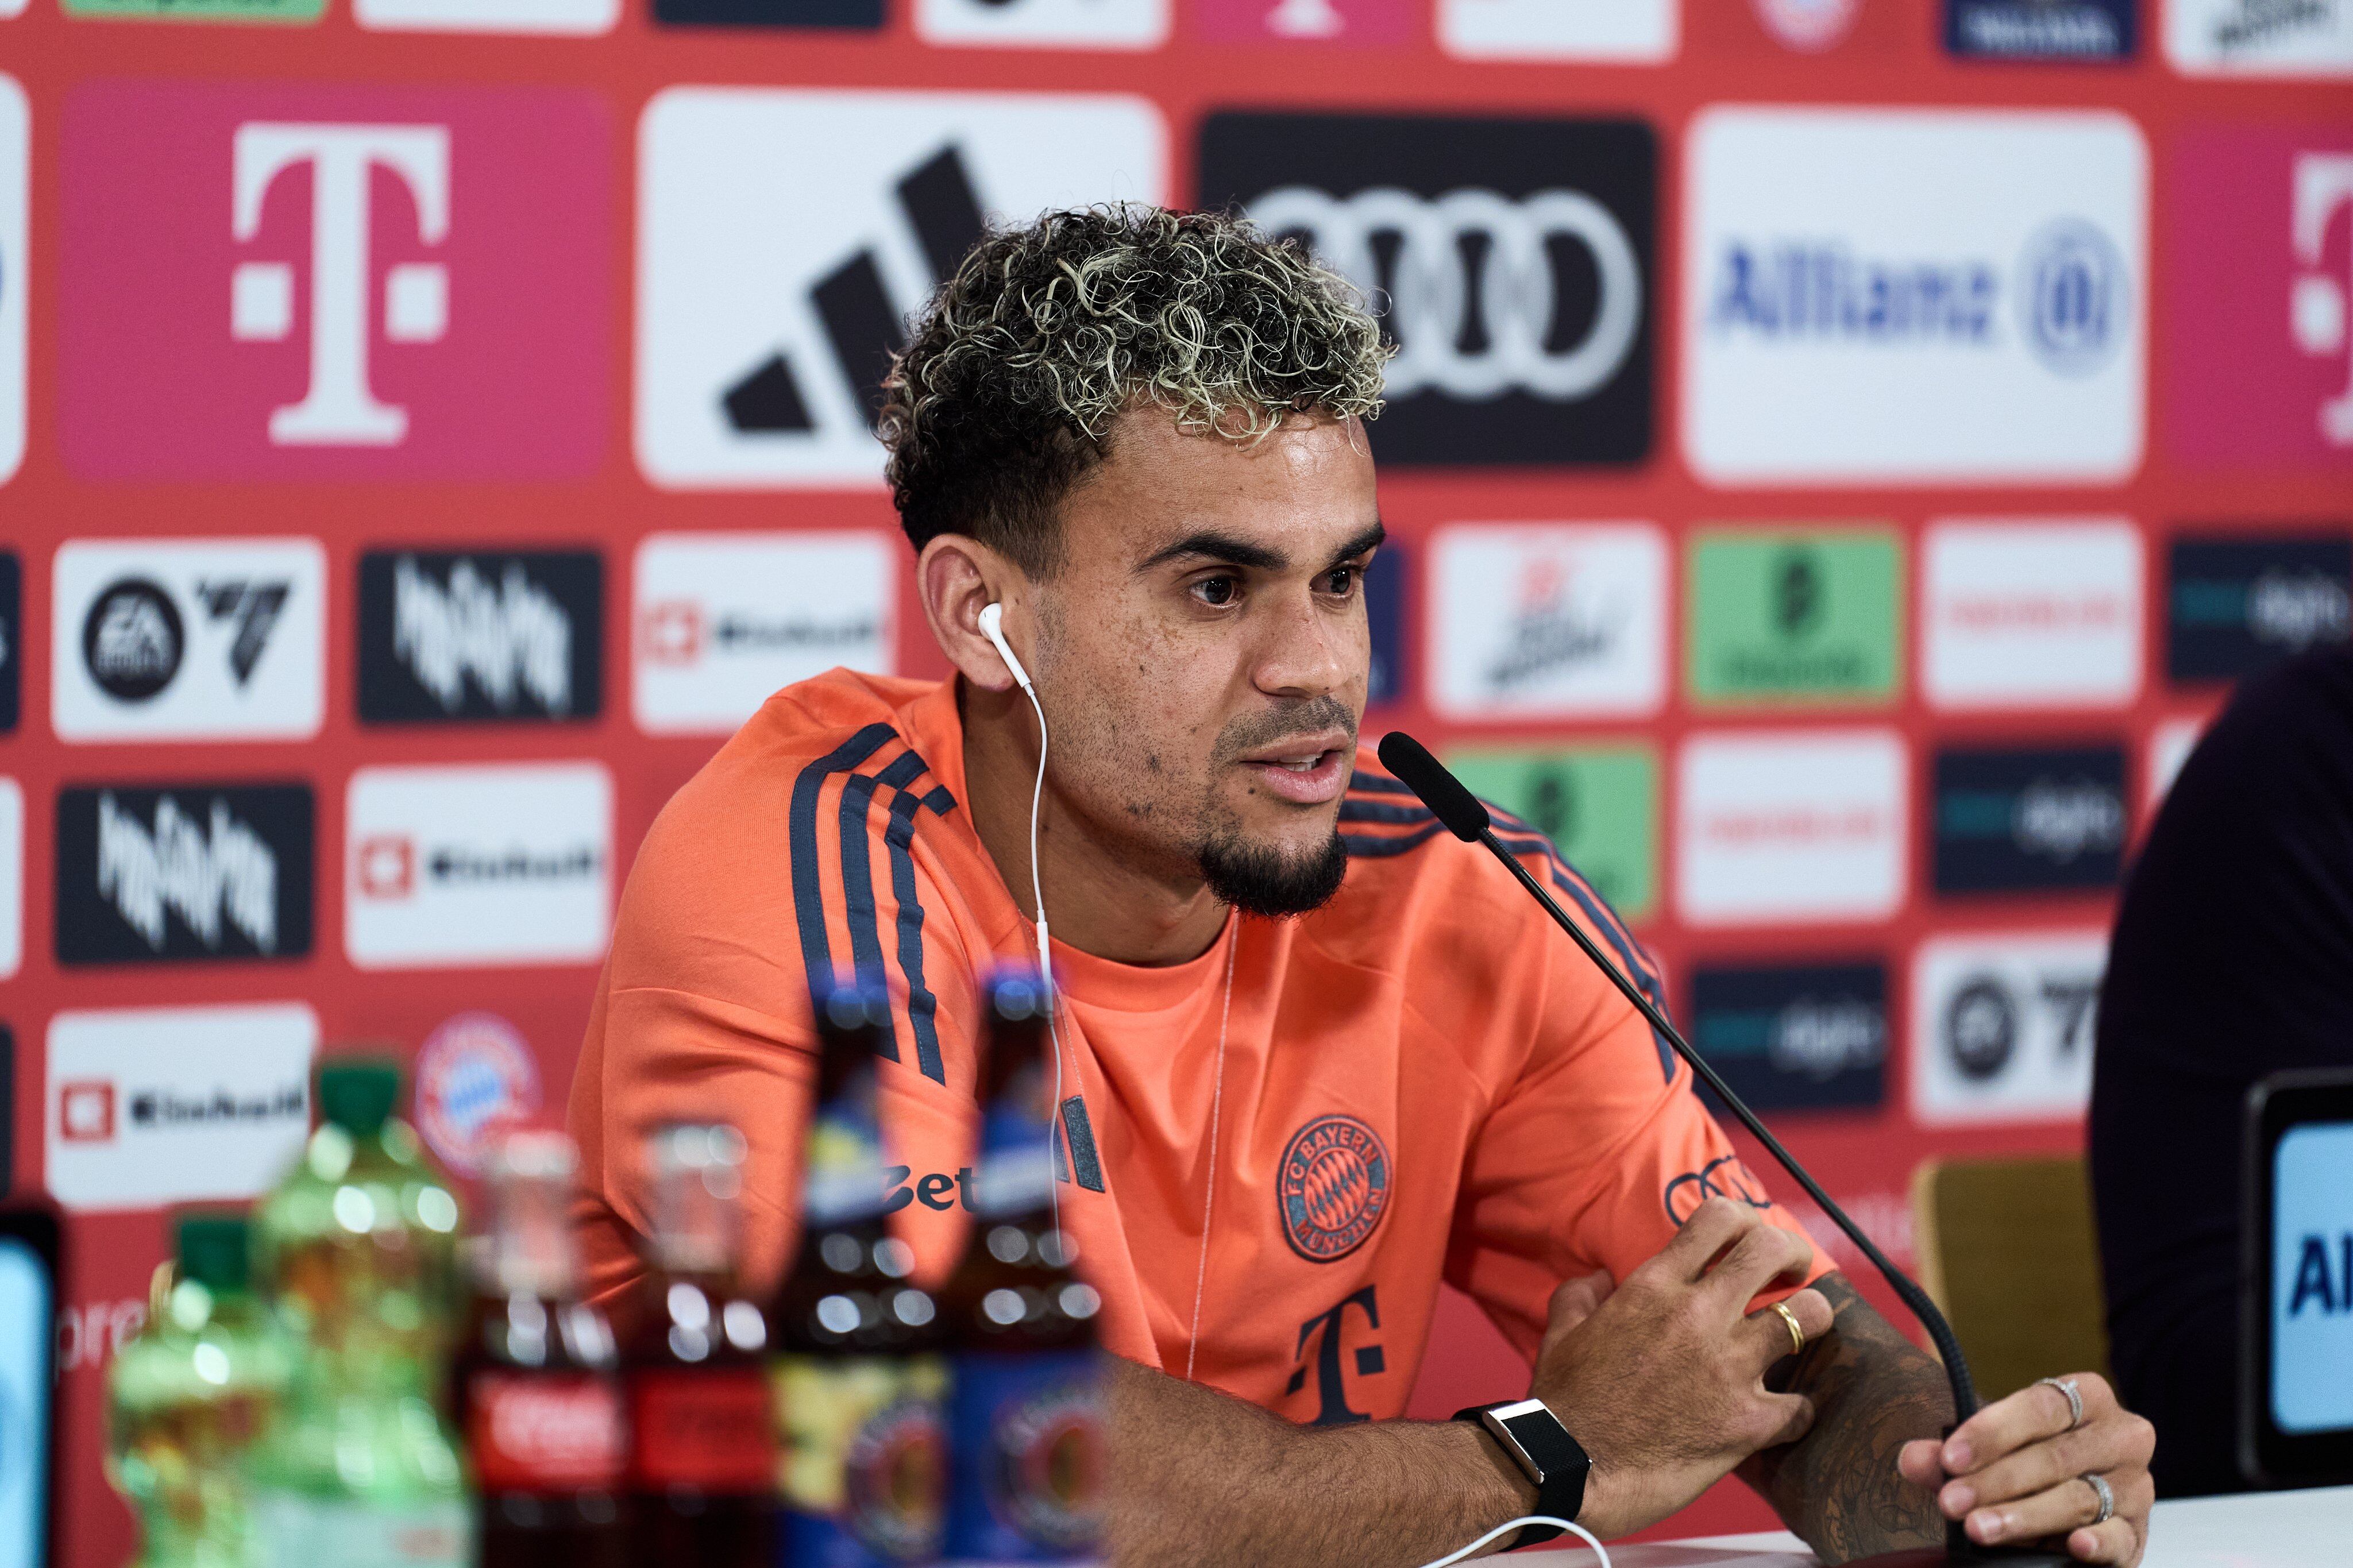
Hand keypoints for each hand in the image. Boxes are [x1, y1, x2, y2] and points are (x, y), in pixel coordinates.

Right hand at [1531, 1196, 1833, 1538]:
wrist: (1568, 1470)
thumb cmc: (1562, 1403)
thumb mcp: (1561, 1332)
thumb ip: (1582, 1294)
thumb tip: (1601, 1279)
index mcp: (1653, 1287)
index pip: (1718, 1219)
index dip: (1745, 1219)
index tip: (1750, 1238)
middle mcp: (1697, 1316)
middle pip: (1772, 1250)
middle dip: (1792, 1253)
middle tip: (1794, 1271)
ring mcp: (1728, 1369)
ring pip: (1808, 1317)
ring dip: (1812, 1321)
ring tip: (1803, 1332)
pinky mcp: (1747, 1423)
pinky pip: (1801, 1406)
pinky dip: (1795, 1411)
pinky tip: (1782, 1416)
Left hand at [1897, 1373, 2154, 1564]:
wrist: (2060, 1506)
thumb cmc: (2023, 1466)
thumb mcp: (1986, 1456)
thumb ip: (1949, 1456)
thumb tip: (1911, 1459)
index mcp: (2087, 1399)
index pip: (2041, 1406)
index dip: (1993, 1432)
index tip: (1950, 1458)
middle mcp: (2121, 1437)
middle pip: (2055, 1456)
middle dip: (1996, 1481)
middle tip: (1951, 1502)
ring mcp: (2134, 1486)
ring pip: (2078, 1499)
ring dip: (2023, 1515)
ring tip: (1977, 1527)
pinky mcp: (2137, 1533)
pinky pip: (2120, 1538)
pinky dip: (2097, 1542)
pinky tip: (2072, 1545)